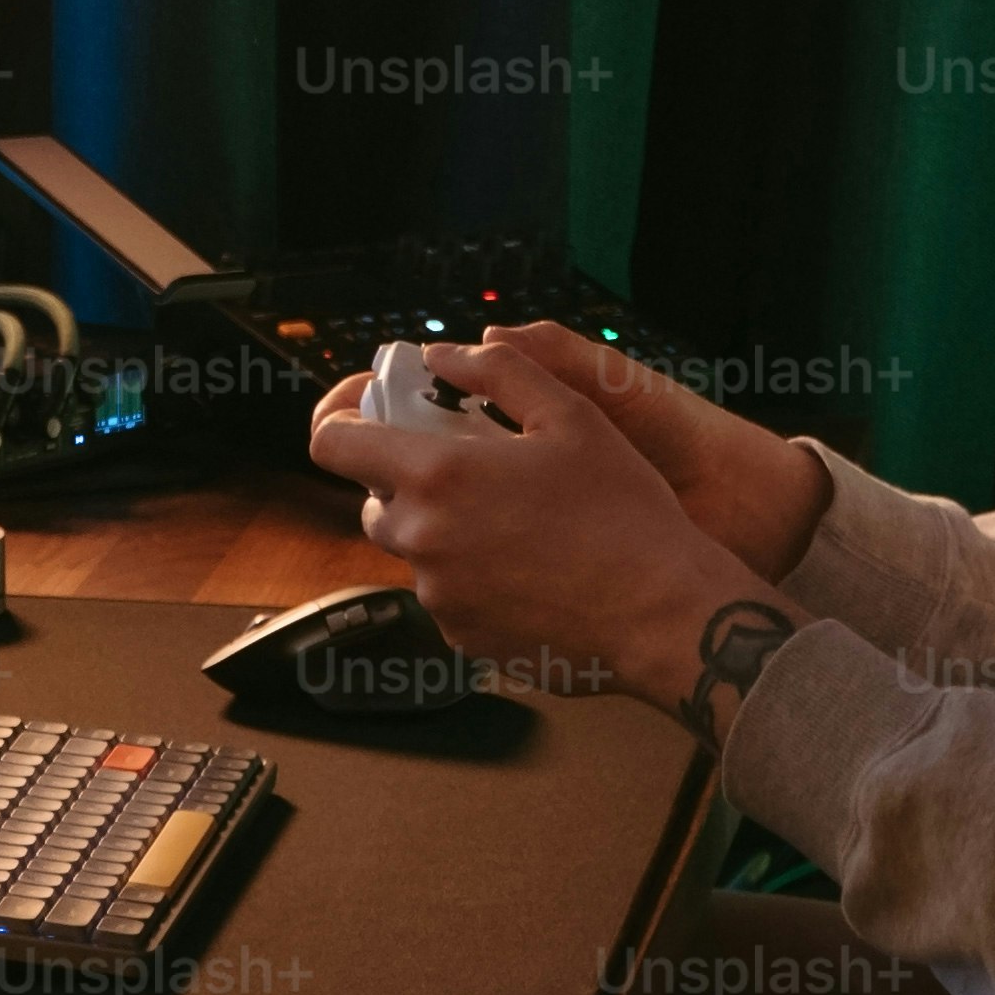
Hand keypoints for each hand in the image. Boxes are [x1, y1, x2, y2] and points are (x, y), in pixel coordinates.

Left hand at [307, 334, 782, 729]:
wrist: (663, 614)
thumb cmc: (624, 512)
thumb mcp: (572, 415)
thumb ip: (499, 372)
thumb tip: (444, 357)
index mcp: (437, 477)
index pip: (331, 442)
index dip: (340, 418)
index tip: (370, 412)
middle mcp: (423, 541)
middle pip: (374, 501)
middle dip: (410, 480)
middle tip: (473, 468)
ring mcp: (439, 598)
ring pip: (417, 551)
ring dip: (448, 530)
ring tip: (521, 522)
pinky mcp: (463, 638)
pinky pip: (449, 595)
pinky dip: (475, 576)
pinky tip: (534, 568)